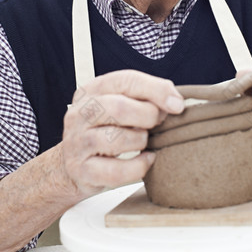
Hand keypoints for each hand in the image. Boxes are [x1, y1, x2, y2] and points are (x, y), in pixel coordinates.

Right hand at [62, 70, 183, 195]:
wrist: (74, 166)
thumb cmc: (106, 129)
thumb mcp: (121, 104)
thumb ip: (146, 97)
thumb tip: (176, 102)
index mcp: (91, 90)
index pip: (125, 80)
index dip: (156, 90)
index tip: (177, 104)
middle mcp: (79, 113)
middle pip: (119, 108)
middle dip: (148, 115)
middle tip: (158, 122)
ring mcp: (77, 142)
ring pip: (117, 139)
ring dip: (141, 140)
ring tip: (144, 141)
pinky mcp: (82, 170)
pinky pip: (117, 171)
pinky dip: (138, 166)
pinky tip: (145, 160)